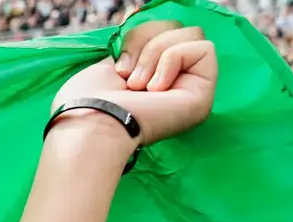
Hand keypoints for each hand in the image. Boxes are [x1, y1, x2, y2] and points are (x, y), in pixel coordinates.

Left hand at [50, 20, 216, 146]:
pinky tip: (154, 89)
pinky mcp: (204, 93)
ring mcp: (192, 89)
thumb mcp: (109, 63)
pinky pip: (204, 49)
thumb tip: (142, 26)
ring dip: (155, 53)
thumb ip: (134, 48)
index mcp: (152, 76)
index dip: (140, 37)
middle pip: (179, 28)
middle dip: (147, 42)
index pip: (162, 31)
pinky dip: (172, 60)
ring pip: (192, 35)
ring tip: (137, 85)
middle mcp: (176, 83)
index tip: (118, 64)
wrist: (92, 123)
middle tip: (126, 75)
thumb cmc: (88, 101)